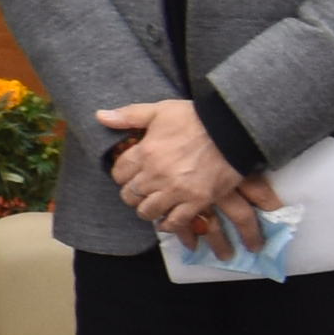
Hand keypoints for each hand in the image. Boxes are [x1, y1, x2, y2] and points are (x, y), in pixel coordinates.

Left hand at [103, 101, 269, 247]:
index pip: (118, 173)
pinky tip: (167, 219)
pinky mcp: (197, 201)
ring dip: (148, 209)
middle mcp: (157, 174)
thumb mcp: (160, 110)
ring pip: (147, 211)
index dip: (122, 174)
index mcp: (145, 152)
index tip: (130, 173)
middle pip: (130, 195)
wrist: (234, 129)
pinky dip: (168, 224)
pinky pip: (175, 222)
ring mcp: (177, 190)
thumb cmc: (195, 117)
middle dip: (133, 193)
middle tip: (141, 190)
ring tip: (154, 203)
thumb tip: (100, 116)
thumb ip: (129, 115)